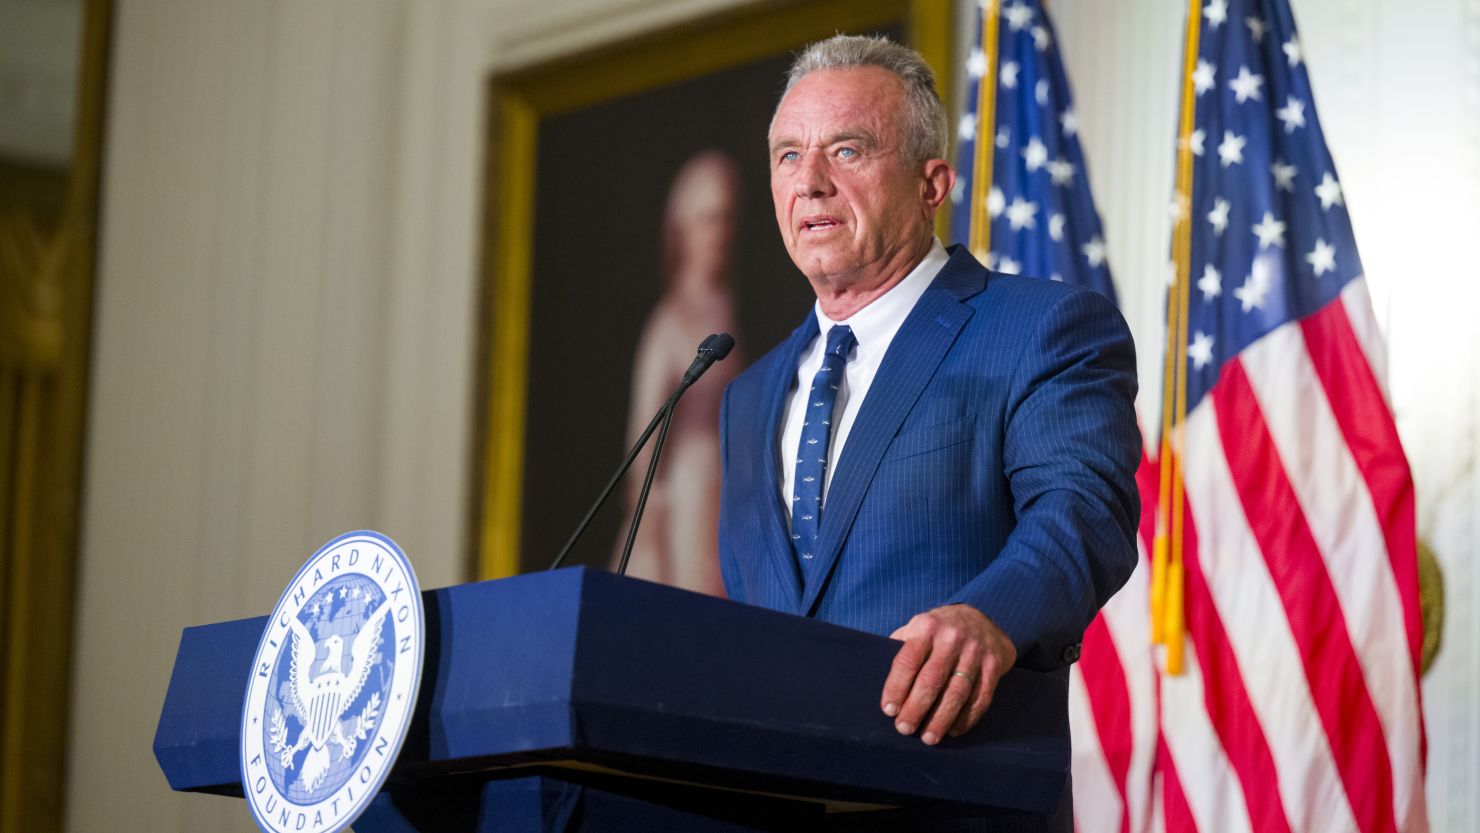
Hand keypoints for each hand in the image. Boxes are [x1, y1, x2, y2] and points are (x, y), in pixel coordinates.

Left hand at [881, 604, 1016, 744]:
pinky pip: (981, 697)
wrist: (981, 618)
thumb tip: (878, 679)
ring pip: (957, 692)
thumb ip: (901, 648)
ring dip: (941, 719)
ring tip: (928, 738)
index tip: (889, 710)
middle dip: (916, 708)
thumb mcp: (917, 627)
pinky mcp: (993, 666)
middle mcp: (951, 638)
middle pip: (932, 680)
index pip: (908, 660)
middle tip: (904, 729)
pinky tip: (953, 731)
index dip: (896, 688)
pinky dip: (966, 718)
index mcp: (926, 627)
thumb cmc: (938, 631)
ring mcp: (975, 652)